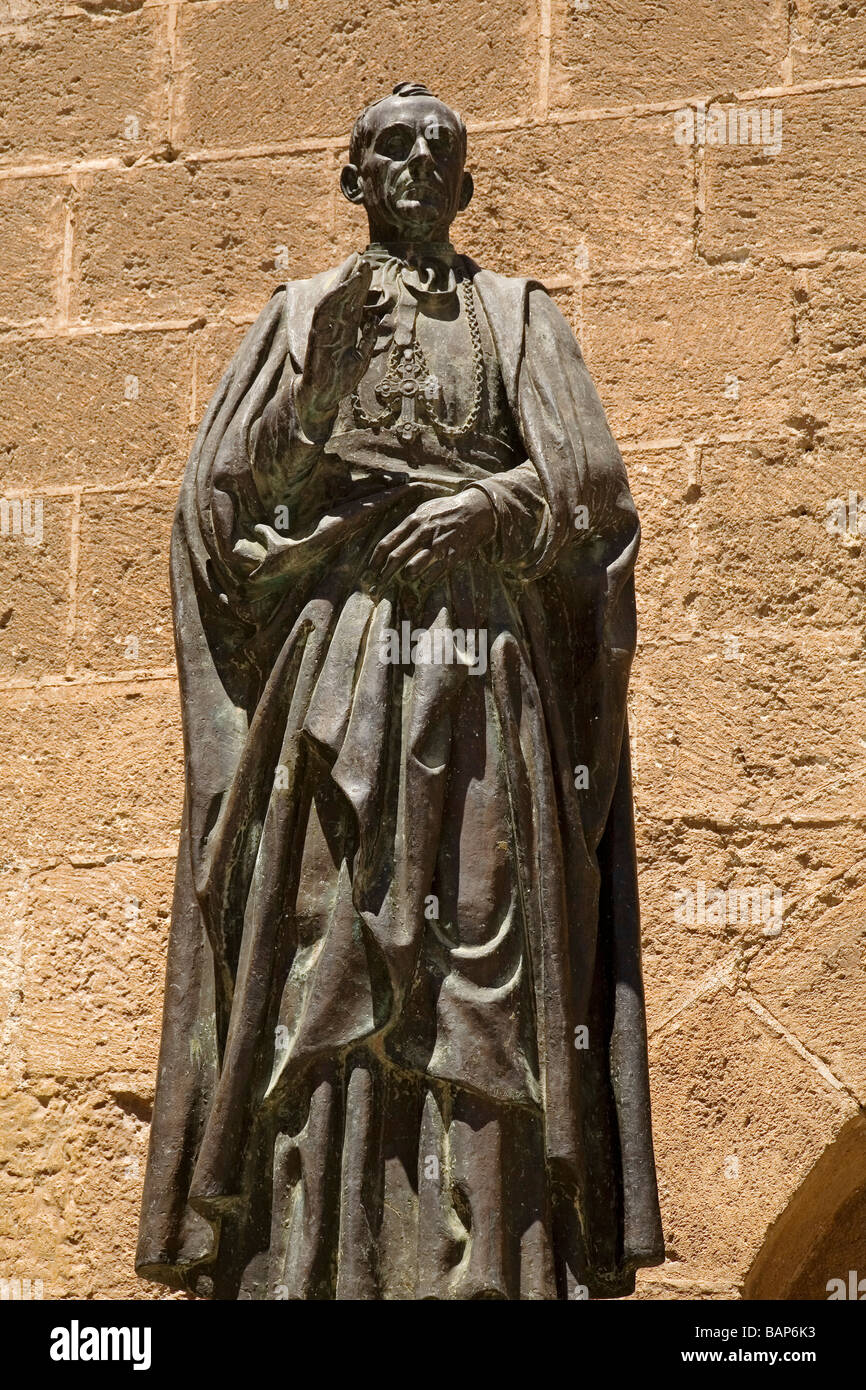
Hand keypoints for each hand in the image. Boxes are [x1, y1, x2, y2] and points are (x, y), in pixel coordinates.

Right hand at [294, 254, 382, 440]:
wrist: (324, 398)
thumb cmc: (341, 381)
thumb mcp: (362, 359)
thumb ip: (369, 341)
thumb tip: (375, 321)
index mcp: (345, 331)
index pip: (354, 304)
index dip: (362, 288)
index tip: (371, 271)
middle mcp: (335, 327)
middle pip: (345, 298)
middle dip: (354, 280)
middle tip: (365, 261)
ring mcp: (325, 330)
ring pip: (334, 301)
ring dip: (344, 284)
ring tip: (355, 269)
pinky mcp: (317, 336)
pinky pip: (322, 314)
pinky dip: (331, 299)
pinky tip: (341, 287)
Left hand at [367, 489, 495, 589]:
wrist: (476, 510)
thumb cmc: (447, 510)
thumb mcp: (425, 509)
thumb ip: (409, 523)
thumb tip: (393, 538)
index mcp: (413, 520)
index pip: (387, 542)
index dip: (376, 559)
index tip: (371, 570)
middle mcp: (422, 532)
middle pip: (395, 557)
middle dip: (384, 573)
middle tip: (379, 584)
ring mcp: (437, 544)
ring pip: (412, 566)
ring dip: (405, 576)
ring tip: (405, 579)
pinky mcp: (451, 555)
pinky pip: (434, 573)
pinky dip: (426, 580)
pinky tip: (424, 582)